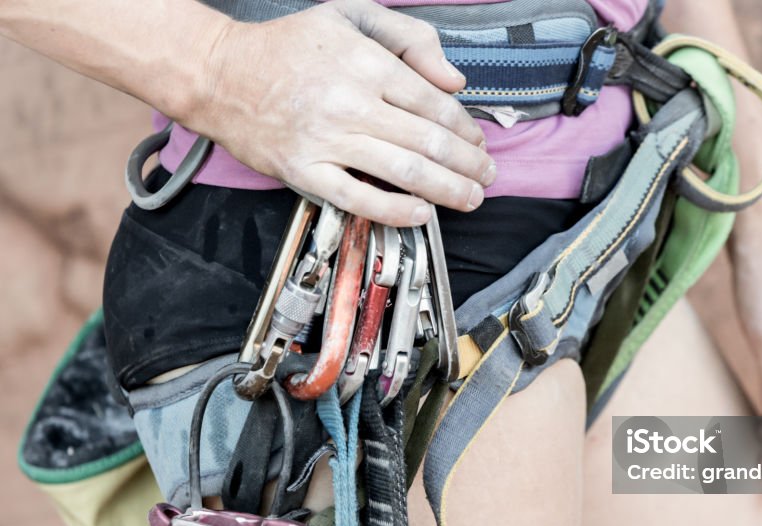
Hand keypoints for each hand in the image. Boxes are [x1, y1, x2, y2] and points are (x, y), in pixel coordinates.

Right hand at [188, 0, 495, 225]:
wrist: (217, 74)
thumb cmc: (288, 45)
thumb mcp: (348, 16)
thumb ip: (408, 38)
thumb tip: (454, 80)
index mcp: (365, 63)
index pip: (433, 103)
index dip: (465, 128)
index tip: (478, 142)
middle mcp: (350, 102)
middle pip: (428, 141)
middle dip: (468, 164)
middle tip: (488, 177)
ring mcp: (326, 141)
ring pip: (403, 171)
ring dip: (447, 190)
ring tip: (471, 199)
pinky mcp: (304, 172)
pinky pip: (359, 198)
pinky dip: (396, 210)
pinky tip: (422, 214)